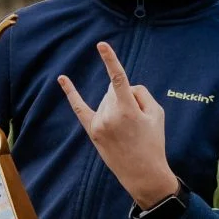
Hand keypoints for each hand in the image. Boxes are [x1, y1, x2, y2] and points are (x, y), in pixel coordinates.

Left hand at [58, 41, 177, 208]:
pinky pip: (79, 108)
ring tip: (128, 130)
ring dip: (118, 107)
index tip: (101, 45)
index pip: (118, 79)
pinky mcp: (92, 131)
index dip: (110, 60)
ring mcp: (98, 124)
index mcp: (127, 110)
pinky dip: (71, 93)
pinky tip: (62, 78)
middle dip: (128, 99)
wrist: (143, 173)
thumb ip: (141, 94)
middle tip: (137, 123)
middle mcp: (108, 116)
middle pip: (116, 91)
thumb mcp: (157, 114)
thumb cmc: (153, 142)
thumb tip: (123, 87)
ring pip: (107, 100)